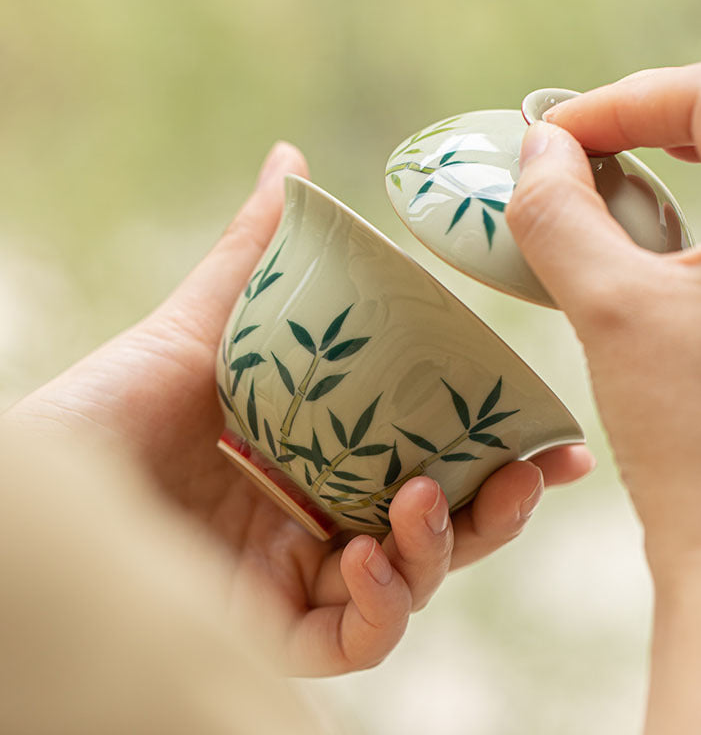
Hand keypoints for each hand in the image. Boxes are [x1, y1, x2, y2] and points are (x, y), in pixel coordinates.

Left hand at [4, 142, 593, 676]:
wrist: (32, 488)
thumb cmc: (109, 406)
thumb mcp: (197, 326)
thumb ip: (254, 254)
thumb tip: (289, 158)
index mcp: (320, 453)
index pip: (427, 456)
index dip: (495, 450)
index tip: (553, 437)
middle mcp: (318, 520)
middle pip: (434, 525)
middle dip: (495, 508)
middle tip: (530, 474)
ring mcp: (298, 582)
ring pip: (410, 584)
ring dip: (438, 547)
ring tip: (419, 500)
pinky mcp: (271, 637)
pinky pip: (354, 639)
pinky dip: (380, 606)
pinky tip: (367, 559)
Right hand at [506, 61, 700, 732]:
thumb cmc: (697, 439)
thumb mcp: (610, 311)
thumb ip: (560, 215)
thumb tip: (536, 152)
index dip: (618, 101)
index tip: (550, 138)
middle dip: (658, 118)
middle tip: (586, 150)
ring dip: (690, 156)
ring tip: (620, 181)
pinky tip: (664, 236)